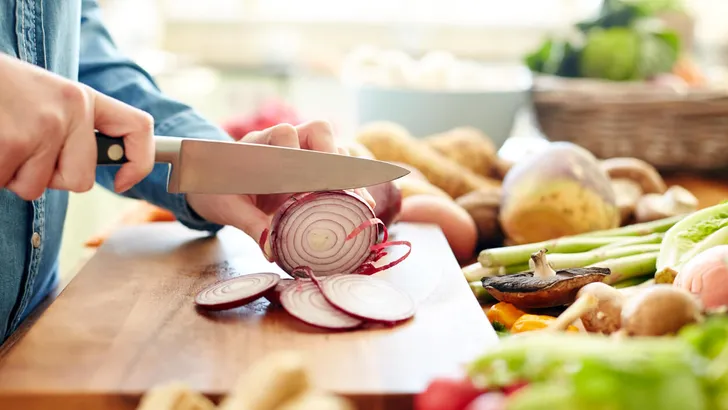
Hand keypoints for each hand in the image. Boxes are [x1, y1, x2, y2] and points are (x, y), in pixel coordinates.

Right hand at [0, 54, 153, 199]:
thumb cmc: (3, 91)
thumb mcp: (47, 98)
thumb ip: (74, 127)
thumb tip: (94, 169)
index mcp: (83, 98)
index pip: (138, 127)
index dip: (139, 162)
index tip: (124, 182)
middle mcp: (70, 111)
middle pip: (80, 181)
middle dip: (49, 177)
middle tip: (23, 146)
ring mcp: (42, 128)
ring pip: (36, 187)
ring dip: (14, 174)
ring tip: (3, 138)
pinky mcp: (12, 144)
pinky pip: (6, 184)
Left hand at [186, 120, 375, 242]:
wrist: (212, 181)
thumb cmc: (216, 190)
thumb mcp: (228, 208)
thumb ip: (251, 225)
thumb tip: (273, 251)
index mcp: (259, 144)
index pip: (284, 134)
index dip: (299, 155)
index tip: (307, 181)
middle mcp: (284, 140)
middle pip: (319, 131)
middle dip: (334, 158)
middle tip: (346, 188)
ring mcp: (301, 151)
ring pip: (333, 148)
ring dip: (346, 173)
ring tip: (360, 201)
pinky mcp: (311, 167)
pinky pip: (336, 167)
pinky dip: (350, 184)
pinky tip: (361, 203)